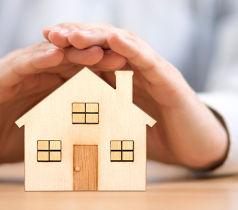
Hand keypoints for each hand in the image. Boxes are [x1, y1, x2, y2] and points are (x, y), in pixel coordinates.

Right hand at [0, 40, 125, 167]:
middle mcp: (32, 72)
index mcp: (47, 83)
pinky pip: (18, 65)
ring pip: (46, 56)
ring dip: (71, 52)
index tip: (131, 72)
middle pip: (68, 58)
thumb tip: (107, 143)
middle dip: (96, 55)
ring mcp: (13, 71)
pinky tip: (55, 55)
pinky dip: (36, 59)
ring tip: (96, 50)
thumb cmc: (10, 141)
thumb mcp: (47, 134)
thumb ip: (71, 130)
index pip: (80, 71)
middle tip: (123, 55)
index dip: (105, 69)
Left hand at [43, 23, 228, 168]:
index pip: (92, 53)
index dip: (68, 46)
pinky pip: (149, 61)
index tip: (42, 44)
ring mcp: (154, 71)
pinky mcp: (170, 81)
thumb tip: (59, 126)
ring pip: (124, 44)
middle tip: (50, 33)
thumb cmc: (154, 138)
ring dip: (98, 36)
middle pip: (104, 42)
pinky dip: (132, 49)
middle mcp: (136, 67)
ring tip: (72, 34)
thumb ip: (95, 117)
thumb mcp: (117, 126)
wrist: (195, 149)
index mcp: (121, 76)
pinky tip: (115, 40)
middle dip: (77, 35)